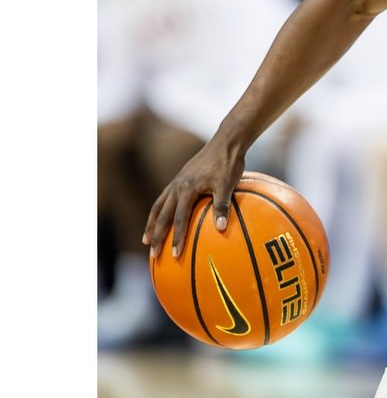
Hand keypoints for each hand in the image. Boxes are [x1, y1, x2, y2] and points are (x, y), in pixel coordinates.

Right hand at [142, 141, 244, 258]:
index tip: (174, 255)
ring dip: (152, 224)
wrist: (226, 142)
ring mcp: (176, 182)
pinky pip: (164, 199)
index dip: (177, 238)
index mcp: (186, 189)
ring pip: (158, 207)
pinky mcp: (179, 179)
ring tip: (146, 240)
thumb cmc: (229, 164)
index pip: (180, 219)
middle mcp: (176, 186)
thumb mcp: (228, 184)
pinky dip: (158, 211)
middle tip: (153, 255)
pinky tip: (159, 218)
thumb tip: (222, 228)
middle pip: (162, 216)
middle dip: (156, 236)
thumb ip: (223, 206)